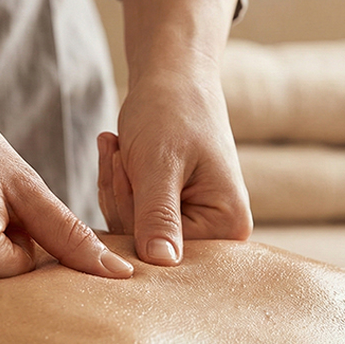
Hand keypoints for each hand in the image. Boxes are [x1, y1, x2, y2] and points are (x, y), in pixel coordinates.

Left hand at [97, 70, 251, 264]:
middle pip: (144, 244)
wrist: (172, 79)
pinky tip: (117, 151)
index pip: (162, 250)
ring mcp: (193, 225)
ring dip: (116, 186)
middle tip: (118, 150)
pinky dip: (117, 185)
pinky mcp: (172, 215)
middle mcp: (217, 235)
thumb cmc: (171, 113)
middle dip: (121, 196)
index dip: (131, 211)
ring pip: (131, 230)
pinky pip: (128, 218)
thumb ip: (158, 216)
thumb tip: (160, 264)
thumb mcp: (160, 165)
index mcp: (228, 226)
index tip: (128, 167)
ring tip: (118, 146)